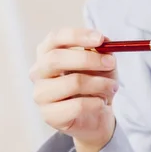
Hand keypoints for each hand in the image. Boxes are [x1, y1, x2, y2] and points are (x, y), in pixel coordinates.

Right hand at [29, 28, 117, 151]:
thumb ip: (102, 51)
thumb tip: (105, 42)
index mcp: (48, 53)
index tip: (100, 39)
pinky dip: (96, 102)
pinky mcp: (49, 115)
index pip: (55, 38)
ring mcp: (40, 94)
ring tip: (112, 87)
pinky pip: (77, 105)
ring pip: (72, 83)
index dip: (77, 36)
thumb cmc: (96, 83)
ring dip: (99, 84)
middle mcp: (39, 72)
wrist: (96, 115)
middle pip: (56, 59)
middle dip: (89, 59)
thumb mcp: (103, 63)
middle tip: (111, 63)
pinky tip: (101, 103)